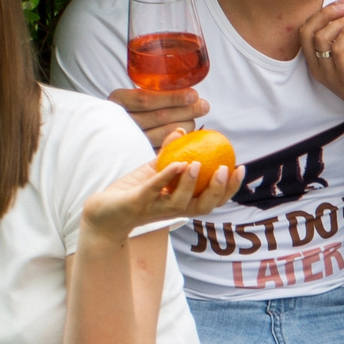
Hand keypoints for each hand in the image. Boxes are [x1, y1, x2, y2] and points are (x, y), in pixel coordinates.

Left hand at [82, 151, 240, 239]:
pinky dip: (165, 178)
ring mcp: (156, 209)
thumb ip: (170, 154)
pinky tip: (175, 163)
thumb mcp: (154, 171)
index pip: (213, 199)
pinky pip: (153, 191)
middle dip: (218, 190)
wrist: (103, 212)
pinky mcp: (137, 204)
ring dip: (191, 184)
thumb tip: (182, 131)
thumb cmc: (132, 192)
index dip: (230, 187)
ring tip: (196, 164)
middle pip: (204, 206)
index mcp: (183, 203)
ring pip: (180, 203)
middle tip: (224, 169)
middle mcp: (174, 210)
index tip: (240, 168)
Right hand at [112, 85, 210, 147]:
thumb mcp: (135, 94)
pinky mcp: (139, 155)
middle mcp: (121, 121)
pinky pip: (164, 149)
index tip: (193, 95)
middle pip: (159, 117)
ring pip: (164, 134)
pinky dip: (179, 141)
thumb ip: (156, 93)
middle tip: (204, 106)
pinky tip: (189, 134)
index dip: (173, 98)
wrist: (112, 132)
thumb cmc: (131, 108)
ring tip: (197, 118)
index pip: (147, 99)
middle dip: (186, 110)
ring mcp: (129, 141)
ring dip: (186, 125)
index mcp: (118, 101)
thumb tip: (193, 95)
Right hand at [296, 0, 343, 122]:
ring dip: (337, 21)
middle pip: (305, 31)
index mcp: (316, 58)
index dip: (321, 12)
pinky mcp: (343, 76)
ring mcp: (328, 72)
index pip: (305, 29)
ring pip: (319, 38)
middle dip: (324, 13)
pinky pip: (337, 48)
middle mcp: (317, 66)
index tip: (342, 3)